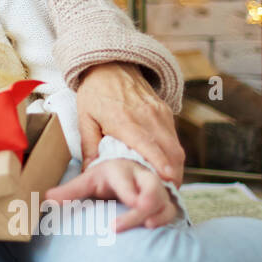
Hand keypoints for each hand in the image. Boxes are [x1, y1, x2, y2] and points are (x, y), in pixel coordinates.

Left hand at [45, 157, 178, 232]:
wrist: (127, 166)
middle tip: (142, 222)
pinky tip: (155, 226)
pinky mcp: (166, 196)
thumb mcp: (87, 180)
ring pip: (164, 197)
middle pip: (151, 187)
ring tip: (148, 226)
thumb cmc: (105, 175)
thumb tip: (47, 199)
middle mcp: (140, 174)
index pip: (125, 178)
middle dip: (148, 202)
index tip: (132, 203)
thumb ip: (70, 191)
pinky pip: (172, 206)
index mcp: (119, 168)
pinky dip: (167, 216)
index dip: (130, 191)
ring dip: (159, 212)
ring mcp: (156, 184)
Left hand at [75, 62, 184, 183]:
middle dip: (172, 175)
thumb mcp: (85, 119)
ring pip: (176, 146)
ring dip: (175, 168)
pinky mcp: (166, 112)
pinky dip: (173, 156)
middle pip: (169, 150)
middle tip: (167, 197)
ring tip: (168, 189)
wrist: (110, 65)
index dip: (159, 164)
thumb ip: (89, 147)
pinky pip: (174, 139)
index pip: (147, 145)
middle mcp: (148, 116)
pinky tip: (167, 170)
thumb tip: (89, 174)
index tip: (166, 181)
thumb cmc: (94, 94)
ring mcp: (160, 113)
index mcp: (124, 119)